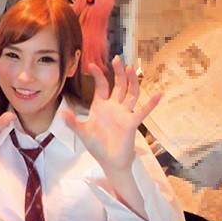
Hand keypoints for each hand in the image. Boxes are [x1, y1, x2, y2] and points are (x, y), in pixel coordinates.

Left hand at [61, 56, 160, 171]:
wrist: (109, 161)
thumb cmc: (96, 145)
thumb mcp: (82, 132)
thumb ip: (72, 122)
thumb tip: (62, 113)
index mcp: (101, 106)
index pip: (101, 86)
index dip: (98, 75)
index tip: (92, 65)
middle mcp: (114, 106)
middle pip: (118, 85)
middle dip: (118, 72)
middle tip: (117, 59)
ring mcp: (124, 113)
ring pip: (131, 93)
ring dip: (132, 81)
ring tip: (131, 68)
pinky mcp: (132, 123)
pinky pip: (143, 112)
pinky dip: (151, 104)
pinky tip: (159, 94)